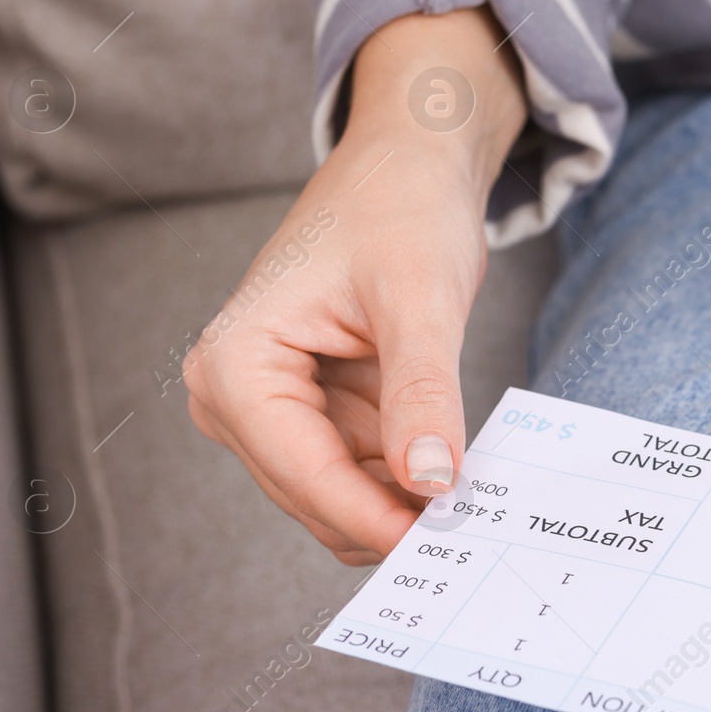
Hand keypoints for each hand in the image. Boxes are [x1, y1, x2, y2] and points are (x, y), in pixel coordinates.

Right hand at [184, 7, 526, 562]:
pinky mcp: (312, 414)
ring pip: (340, 498)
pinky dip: (406, 480)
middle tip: (476, 529)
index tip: (442, 544)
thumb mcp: (420, 299)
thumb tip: (432, 482)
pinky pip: (360, 474)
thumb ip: (422, 392)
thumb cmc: (400, 209)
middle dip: (391, 514)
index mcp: (235, 363)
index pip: (303, 473)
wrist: (407, 166)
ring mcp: (270, 411)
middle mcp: (234, 397)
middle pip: (316, 497)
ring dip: (403, 502)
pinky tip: (453, 471)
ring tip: (474, 499)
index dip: (374, 517)